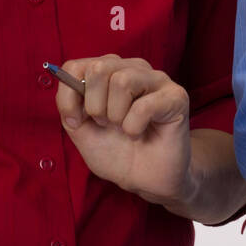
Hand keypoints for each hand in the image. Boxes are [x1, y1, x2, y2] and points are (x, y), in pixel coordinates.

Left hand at [54, 54, 193, 205]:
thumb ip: (70, 107)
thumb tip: (70, 92)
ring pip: (122, 81)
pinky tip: (140, 133)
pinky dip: (134, 127)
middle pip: (99, 67)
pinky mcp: (176, 96)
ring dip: (116, 116)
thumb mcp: (82, 131)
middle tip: (107, 124)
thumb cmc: (117, 152)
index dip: (69, 94)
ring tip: (124, 128)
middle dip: (95, 105)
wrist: (146, 180)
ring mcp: (157, 79)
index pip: (75, 66)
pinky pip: (143, 106)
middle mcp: (133, 68)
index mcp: (109, 72)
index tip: (75, 120)